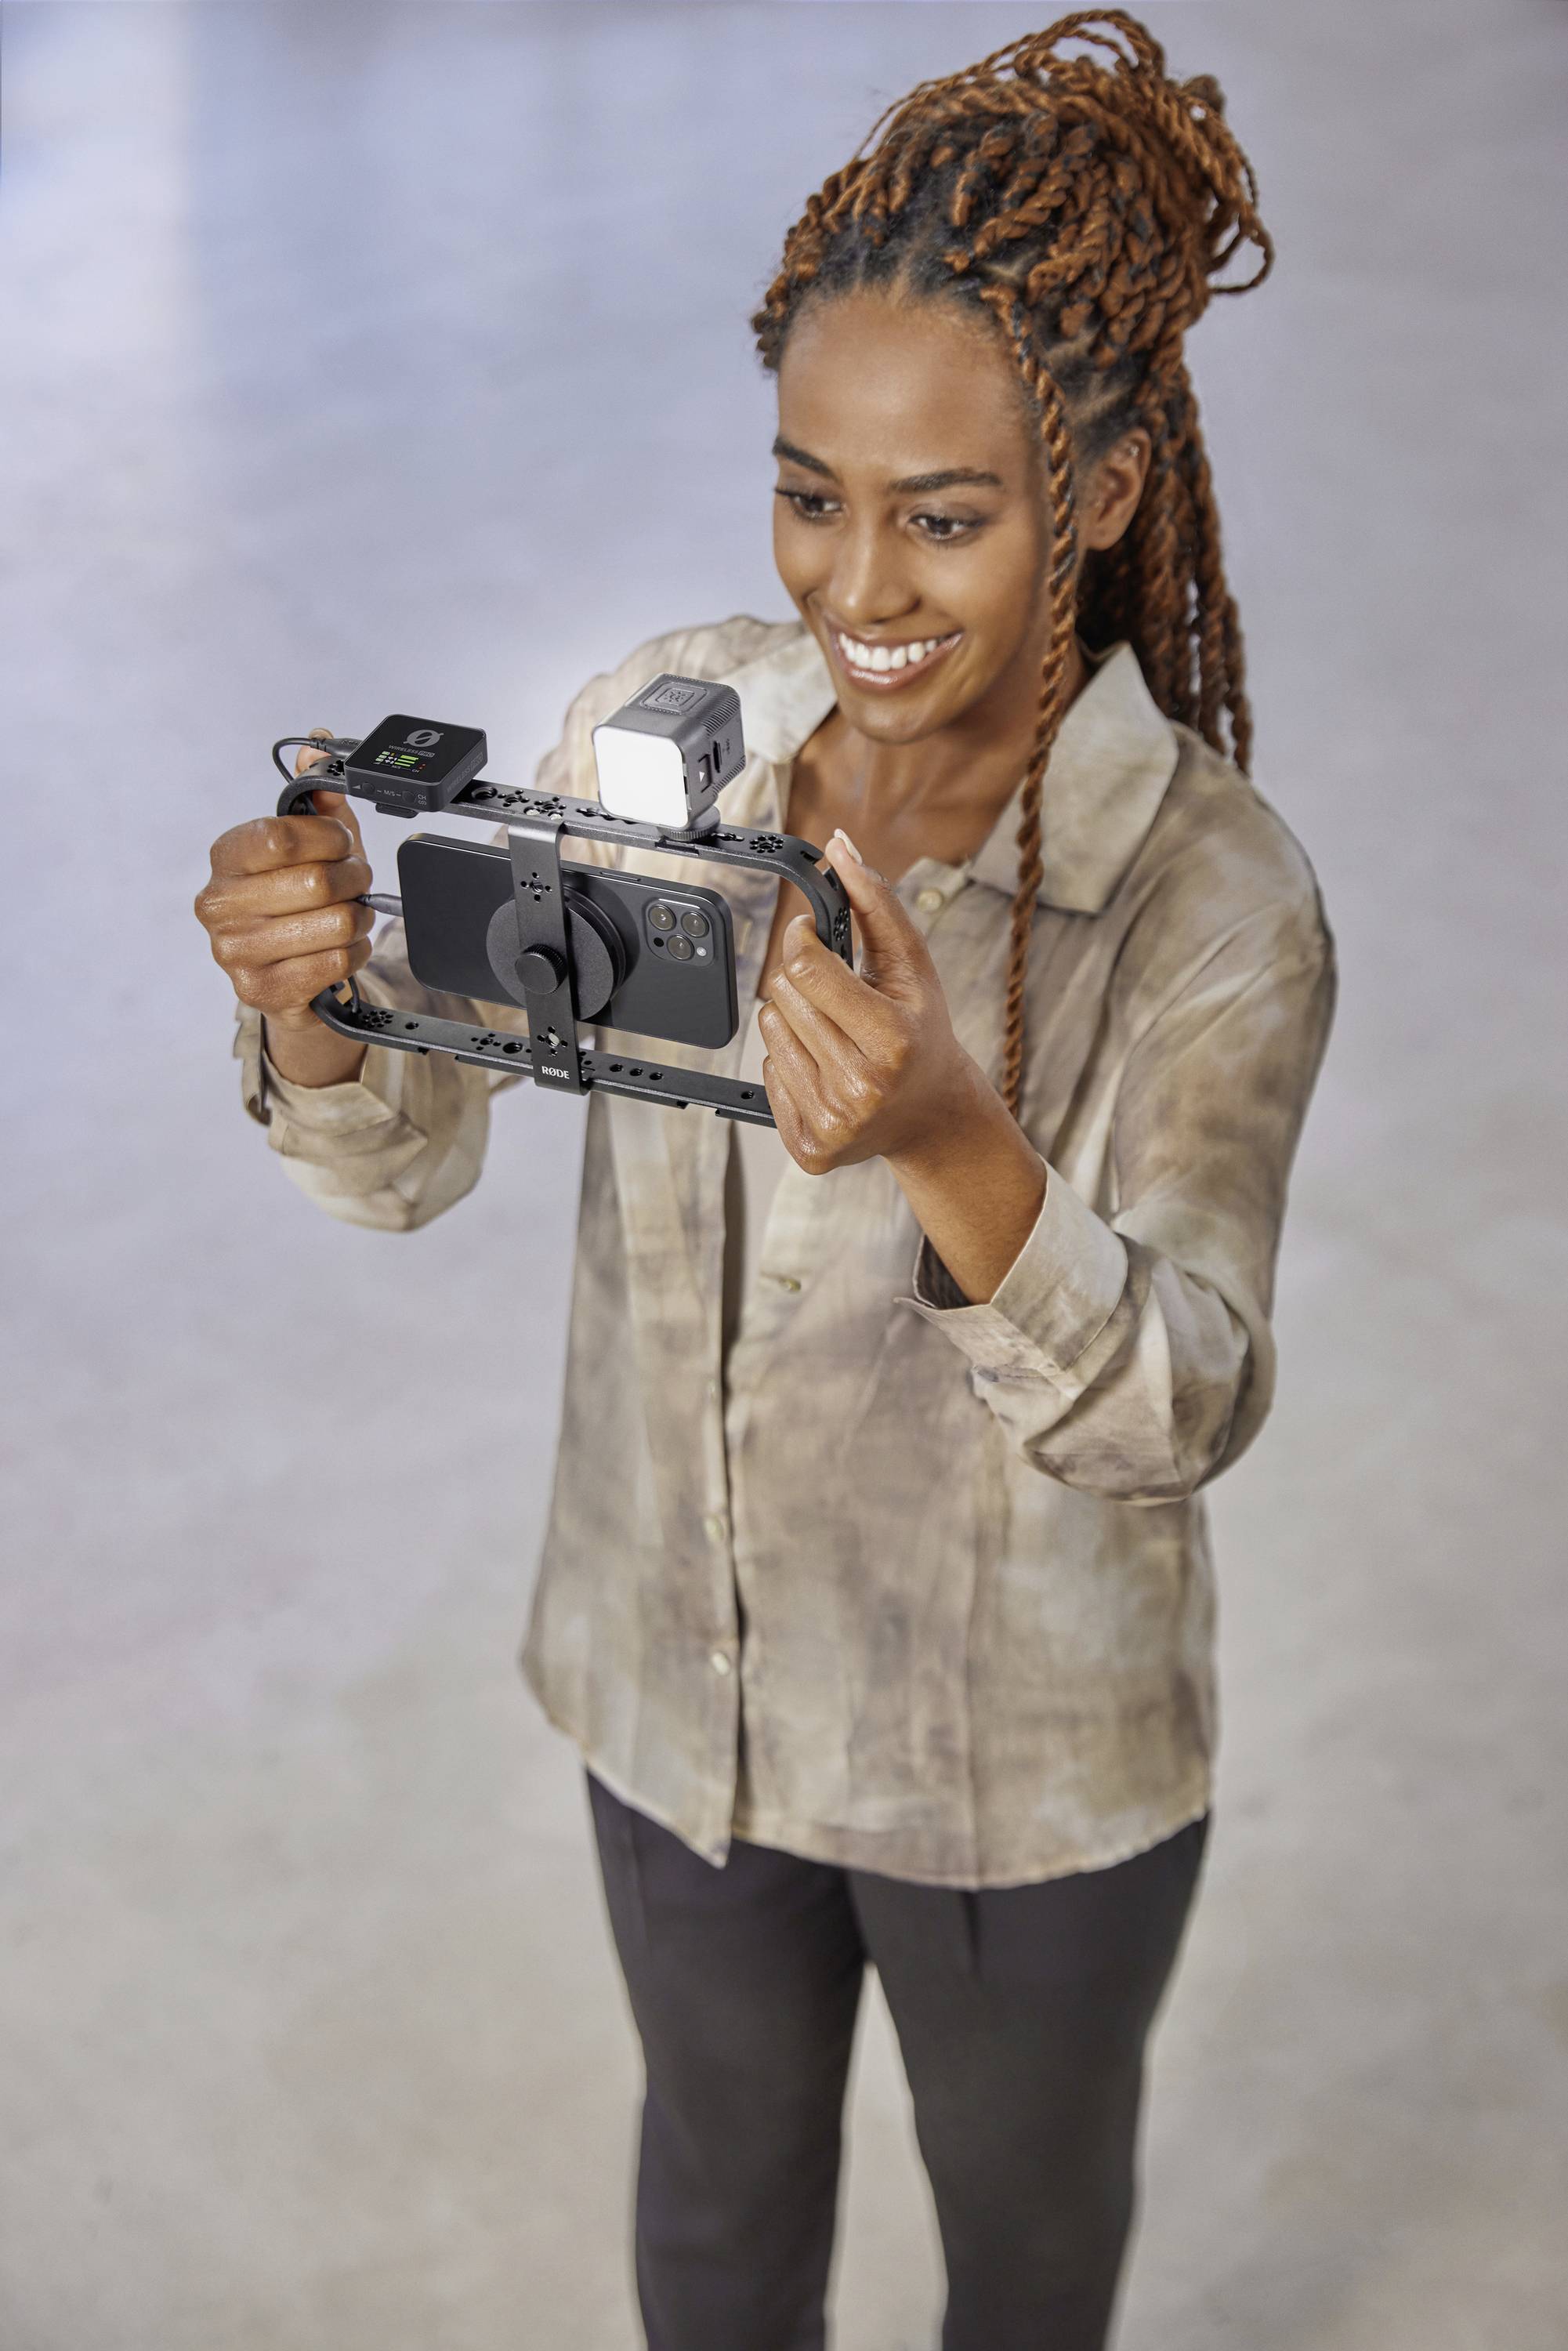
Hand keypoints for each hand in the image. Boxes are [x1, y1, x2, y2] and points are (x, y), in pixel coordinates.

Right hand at [194, 733, 374, 1083]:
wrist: (288, 980)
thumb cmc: (297, 904)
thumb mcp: (311, 846)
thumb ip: (316, 797)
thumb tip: (318, 749)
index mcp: (226, 857)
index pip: (280, 837)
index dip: (329, 837)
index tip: (343, 842)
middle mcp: (219, 903)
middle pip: (316, 882)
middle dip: (354, 880)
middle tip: (355, 883)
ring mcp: (234, 951)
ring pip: (332, 924)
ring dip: (357, 919)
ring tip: (350, 917)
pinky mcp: (259, 990)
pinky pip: (333, 962)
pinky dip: (352, 953)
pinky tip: (340, 948)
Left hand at [757, 830, 990, 1176]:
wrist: (931, 1115)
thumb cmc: (922, 1034)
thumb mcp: (912, 967)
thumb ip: (876, 902)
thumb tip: (841, 847)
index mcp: (892, 1040)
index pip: (807, 969)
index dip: (801, 940)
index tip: (809, 934)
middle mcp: (862, 1087)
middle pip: (783, 997)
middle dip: (803, 983)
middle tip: (839, 998)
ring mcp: (834, 1122)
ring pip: (769, 1033)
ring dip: (795, 1021)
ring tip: (836, 1035)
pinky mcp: (811, 1148)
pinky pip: (766, 1075)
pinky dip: (790, 1062)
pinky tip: (827, 1069)